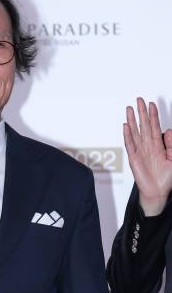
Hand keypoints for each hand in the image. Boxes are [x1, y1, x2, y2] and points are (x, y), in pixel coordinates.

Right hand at [124, 97, 171, 214]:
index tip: (151, 104)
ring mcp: (140, 151)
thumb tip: (169, 130)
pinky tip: (126, 126)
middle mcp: (148, 146)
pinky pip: (130, 144)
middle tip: (138, 100)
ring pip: (135, 132)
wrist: (158, 192)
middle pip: (144, 126)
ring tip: (129, 109)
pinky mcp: (133, 158)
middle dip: (141, 112)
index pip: (154, 126)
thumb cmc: (166, 178)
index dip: (153, 115)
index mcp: (158, 145)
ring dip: (132, 120)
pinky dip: (127, 135)